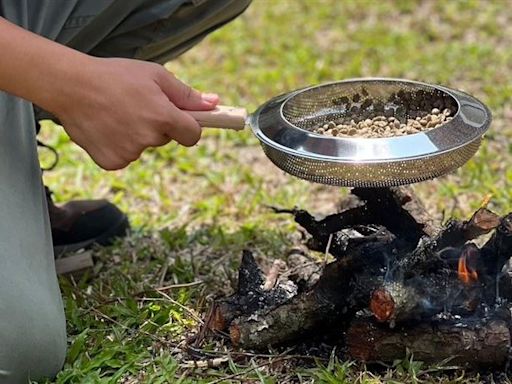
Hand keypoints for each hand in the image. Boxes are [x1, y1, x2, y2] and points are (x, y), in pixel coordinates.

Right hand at [48, 57, 218, 169]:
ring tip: (116, 113)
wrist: (70, 85)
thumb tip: (215, 104)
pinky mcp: (112, 162)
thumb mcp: (155, 76)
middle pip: (165, 139)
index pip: (193, 135)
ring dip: (136, 135)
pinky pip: (125, 156)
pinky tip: (106, 127)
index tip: (181, 120)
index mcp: (163, 116)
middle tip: (136, 106)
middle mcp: (148, 138)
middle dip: (157, 125)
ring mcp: (129, 153)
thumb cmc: (115, 75)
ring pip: (143, 147)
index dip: (189, 127)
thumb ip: (186, 94)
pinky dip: (118, 145)